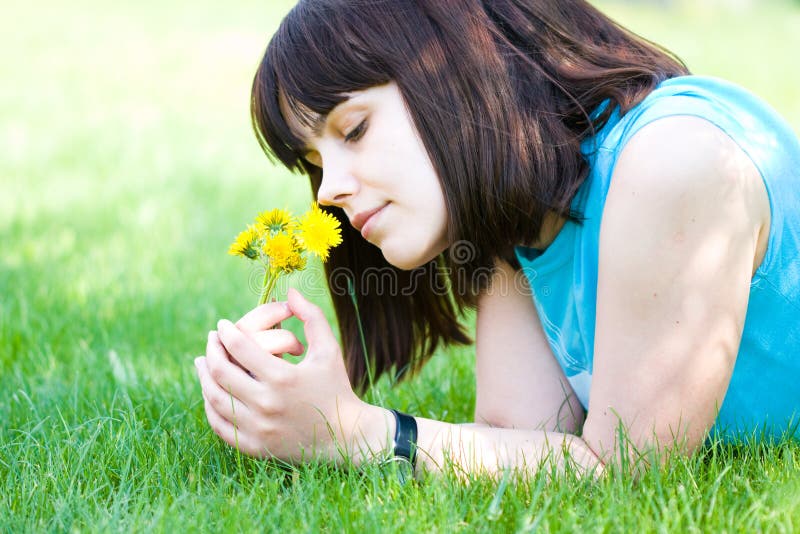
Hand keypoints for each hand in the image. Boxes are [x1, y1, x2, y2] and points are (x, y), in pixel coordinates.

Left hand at [195, 288, 388, 463]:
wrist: (346, 436)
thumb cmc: (337, 387)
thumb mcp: (328, 350)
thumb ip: (311, 317)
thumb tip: (292, 291)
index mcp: (283, 378)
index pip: (240, 348)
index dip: (226, 333)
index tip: (222, 325)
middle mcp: (267, 404)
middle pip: (222, 373)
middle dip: (211, 351)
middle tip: (211, 340)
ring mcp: (259, 429)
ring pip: (215, 399)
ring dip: (204, 378)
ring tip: (202, 362)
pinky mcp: (255, 447)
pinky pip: (221, 426)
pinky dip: (211, 407)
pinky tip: (211, 392)